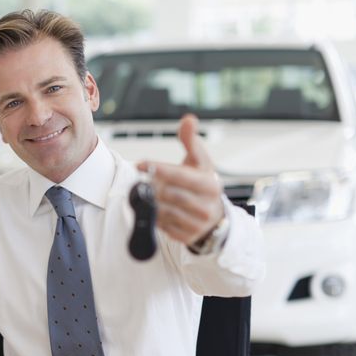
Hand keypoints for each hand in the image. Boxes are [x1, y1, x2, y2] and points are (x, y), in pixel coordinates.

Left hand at [136, 114, 223, 245]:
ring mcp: (197, 224)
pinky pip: (162, 226)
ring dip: (150, 202)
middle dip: (152, 186)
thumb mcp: (200, 162)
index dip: (159, 169)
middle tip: (140, 180)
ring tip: (145, 193)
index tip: (140, 164)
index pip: (181, 176)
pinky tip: (152, 208)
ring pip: (164, 211)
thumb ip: (191, 140)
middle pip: (169, 194)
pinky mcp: (186, 237)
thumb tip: (188, 118)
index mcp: (210, 184)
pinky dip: (154, 217)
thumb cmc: (202, 184)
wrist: (215, 217)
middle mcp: (206, 206)